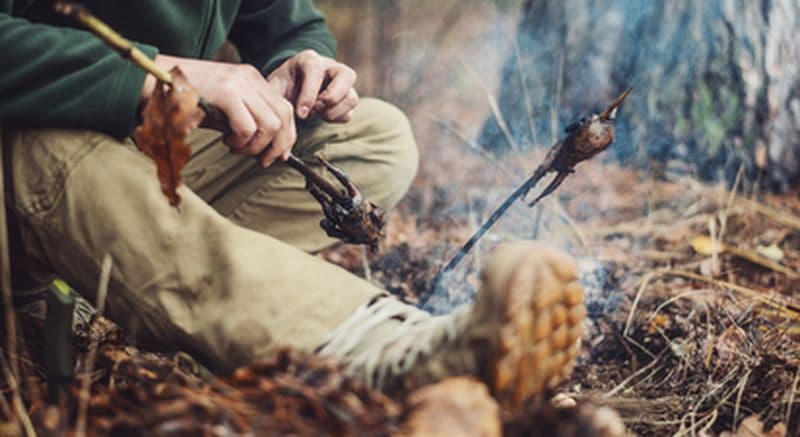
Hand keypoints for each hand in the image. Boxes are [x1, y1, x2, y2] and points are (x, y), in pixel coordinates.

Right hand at [141, 55, 295, 167]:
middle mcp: (249, 78)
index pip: (285, 108)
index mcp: (252, 79)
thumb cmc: (186, 96)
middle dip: (277, 145)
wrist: (156, 78)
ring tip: (237, 149)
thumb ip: (245, 118)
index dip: (287, 135)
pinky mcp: (226, 94)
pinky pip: (248, 127)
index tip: (281, 154)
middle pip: (284, 116)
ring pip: (270, 125)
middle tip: (261, 160)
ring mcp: (239, 84)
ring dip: (256, 146)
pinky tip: (227, 141)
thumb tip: (263, 147)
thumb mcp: (223, 105)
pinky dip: (241, 141)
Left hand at [268, 50, 358, 122]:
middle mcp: (331, 67)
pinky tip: (320, 116)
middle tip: (314, 110)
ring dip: (334, 112)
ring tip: (315, 114)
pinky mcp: (346, 99)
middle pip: (347, 76)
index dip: (309, 94)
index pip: (316, 71)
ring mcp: (342, 83)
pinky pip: (349, 113)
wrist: (289, 90)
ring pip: (352, 98)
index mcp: (309, 59)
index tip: (301, 113)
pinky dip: (335, 118)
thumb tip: (282, 113)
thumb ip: (275, 97)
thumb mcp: (274, 88)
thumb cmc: (282, 87)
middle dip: (332, 98)